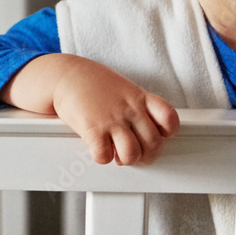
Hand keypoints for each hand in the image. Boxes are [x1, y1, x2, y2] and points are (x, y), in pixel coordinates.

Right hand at [0, 54, 179, 164]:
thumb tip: (147, 127)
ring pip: (132, 154)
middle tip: (136, 152)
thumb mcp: (123, 87)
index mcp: (140, 98)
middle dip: (146, 155)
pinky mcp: (92, 130)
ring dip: (125, 159)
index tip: (159, 134)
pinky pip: (105, 156)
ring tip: (117, 153)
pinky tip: (98, 148)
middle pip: (153, 144)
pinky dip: (102, 158)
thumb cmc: (93, 82)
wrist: (65, 75)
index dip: (168, 132)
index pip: (169, 118)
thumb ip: (138, 105)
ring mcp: (112, 120)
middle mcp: (129, 109)